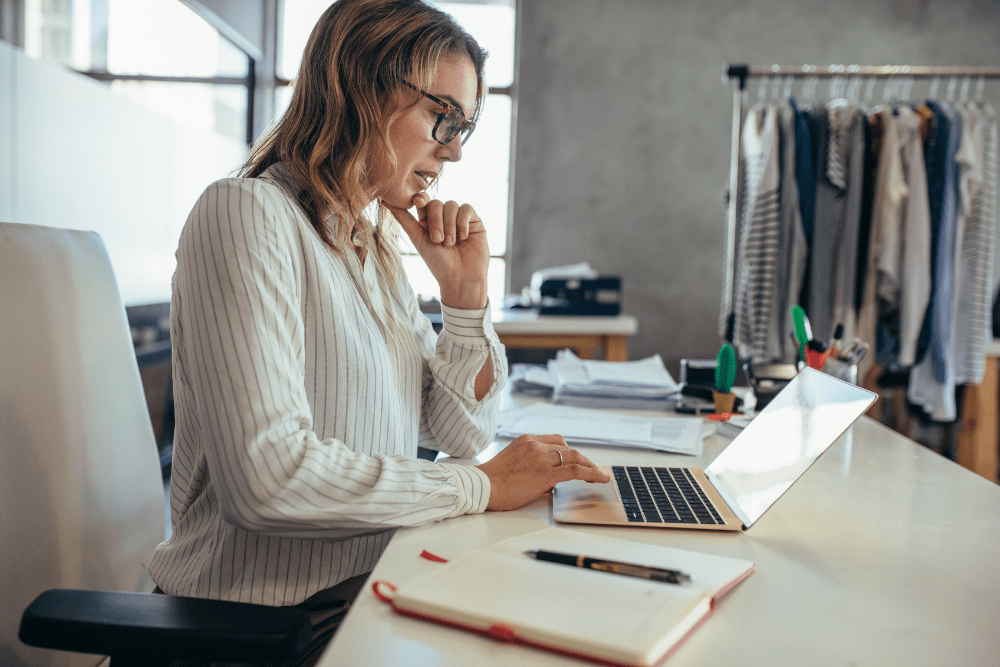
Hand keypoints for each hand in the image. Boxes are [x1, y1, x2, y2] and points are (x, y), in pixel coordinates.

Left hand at [383, 193, 488, 308]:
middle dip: (436, 221)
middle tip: (438, 241)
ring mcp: (459, 219)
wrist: (461, 278)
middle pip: (436, 203)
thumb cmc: (438, 263)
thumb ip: (404, 219)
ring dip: (449, 225)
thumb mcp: (418, 239)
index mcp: (428, 221)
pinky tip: (463, 237)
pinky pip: (466, 209)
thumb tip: (384, 201)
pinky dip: (462, 222)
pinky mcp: (474, 221)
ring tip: (451, 244)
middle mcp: (443, 218)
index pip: (423, 201)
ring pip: (451, 205)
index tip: (418, 202)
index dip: (420, 198)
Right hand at [476, 434, 609, 511]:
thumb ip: (531, 467)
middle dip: (582, 459)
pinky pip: (575, 470)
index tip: (576, 460)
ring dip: (590, 466)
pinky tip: (601, 478)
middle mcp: (536, 445)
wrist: (482, 486)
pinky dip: (592, 473)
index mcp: (526, 440)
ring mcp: (542, 458)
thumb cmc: (492, 481)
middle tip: (592, 469)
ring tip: (599, 475)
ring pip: (574, 457)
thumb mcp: (512, 464)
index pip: (556, 440)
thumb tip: (549, 483)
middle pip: (567, 448)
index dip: (569, 451)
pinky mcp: (546, 473)